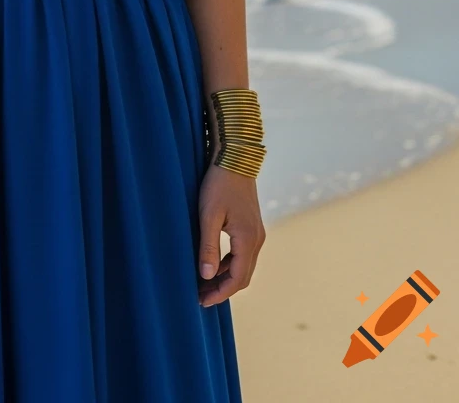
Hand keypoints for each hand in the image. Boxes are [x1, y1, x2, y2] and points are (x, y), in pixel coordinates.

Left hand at [196, 160, 265, 306]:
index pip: (237, 279)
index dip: (220, 293)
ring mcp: (256, 232)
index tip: (202, 301)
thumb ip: (208, 246)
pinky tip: (214, 264)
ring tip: (204, 283)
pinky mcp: (252, 226)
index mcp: (247, 239)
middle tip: (201, 297)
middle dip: (223, 289)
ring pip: (244, 265)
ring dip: (226, 277)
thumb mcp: (209, 215)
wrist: (235, 158)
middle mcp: (257, 239)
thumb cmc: (218, 184)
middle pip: (243, 276)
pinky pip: (243, 254)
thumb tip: (206, 276)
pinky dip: (229, 264)